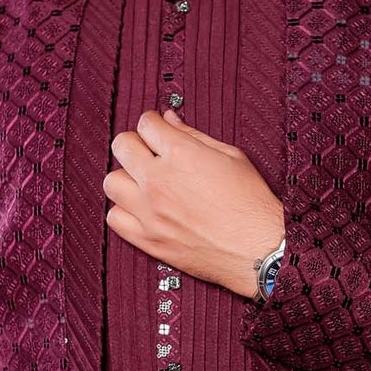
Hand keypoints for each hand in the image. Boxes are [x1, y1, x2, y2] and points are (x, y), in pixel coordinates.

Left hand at [102, 106, 284, 297]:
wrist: (259, 250)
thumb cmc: (251, 203)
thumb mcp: (230, 157)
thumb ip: (194, 136)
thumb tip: (169, 120)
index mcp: (181, 154)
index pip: (145, 124)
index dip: (152, 123)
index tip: (157, 130)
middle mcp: (159, 180)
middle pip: (121, 146)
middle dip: (135, 144)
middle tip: (149, 154)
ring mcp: (150, 212)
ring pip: (112, 182)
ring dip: (126, 178)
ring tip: (144, 184)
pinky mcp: (148, 239)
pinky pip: (114, 218)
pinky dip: (124, 211)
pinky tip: (141, 209)